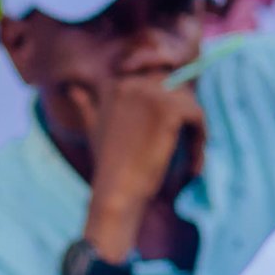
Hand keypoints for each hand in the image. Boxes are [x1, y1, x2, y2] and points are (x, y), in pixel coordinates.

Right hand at [70, 74, 204, 257]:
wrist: (115, 192)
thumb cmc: (106, 167)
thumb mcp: (93, 130)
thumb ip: (87, 107)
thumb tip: (73, 89)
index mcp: (115, 84)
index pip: (158, 83)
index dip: (167, 112)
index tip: (165, 140)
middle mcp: (131, 82)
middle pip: (178, 89)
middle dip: (185, 118)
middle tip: (187, 151)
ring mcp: (150, 93)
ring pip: (191, 103)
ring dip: (196, 132)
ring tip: (191, 163)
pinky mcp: (168, 108)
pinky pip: (198, 116)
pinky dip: (200, 142)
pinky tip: (193, 167)